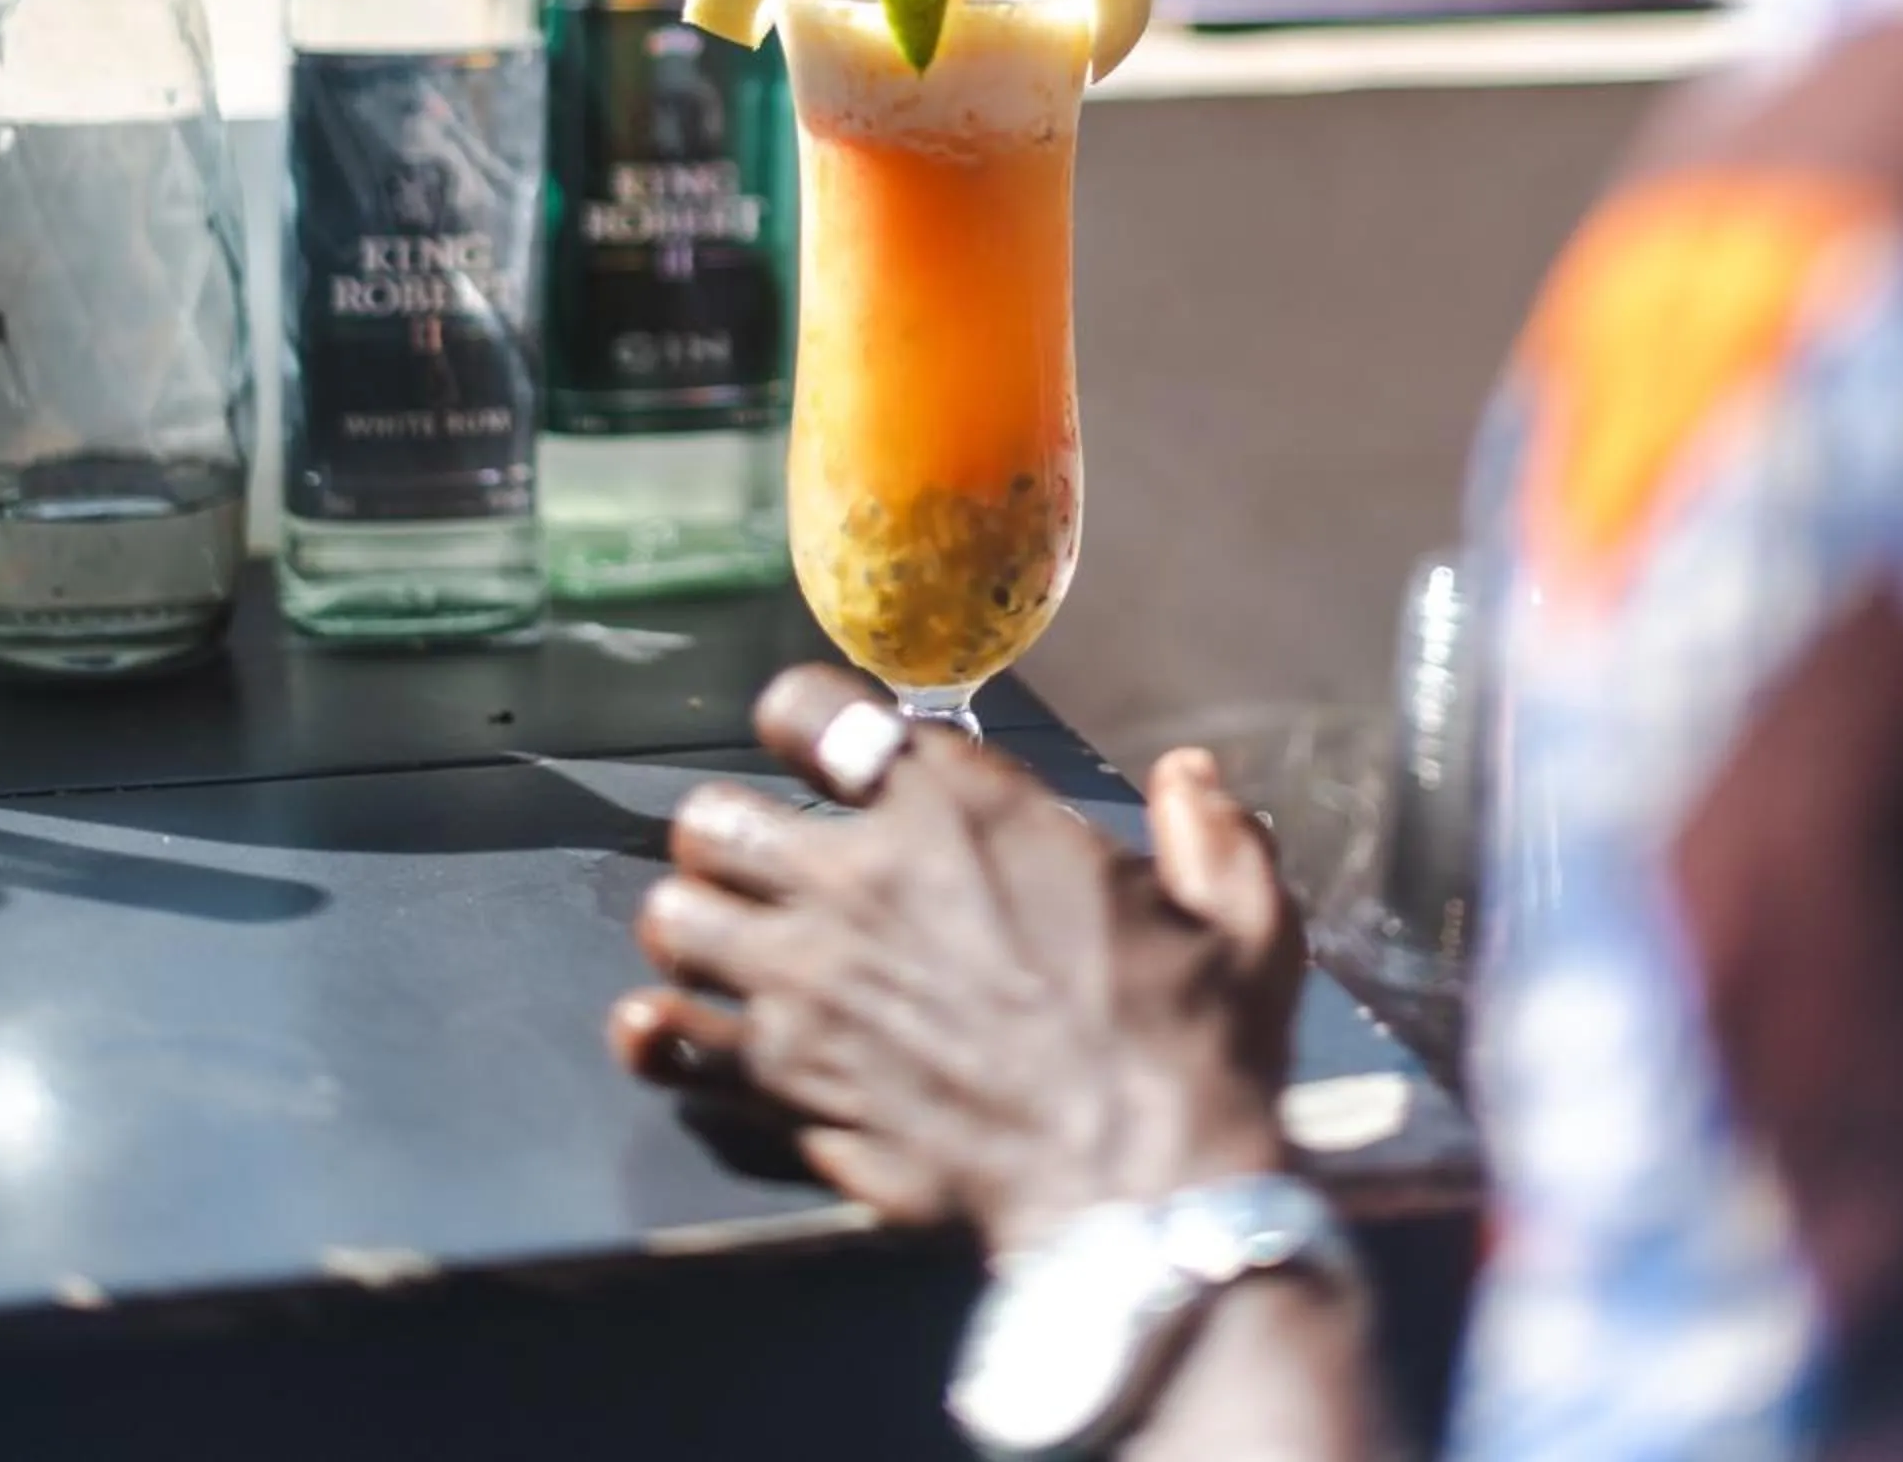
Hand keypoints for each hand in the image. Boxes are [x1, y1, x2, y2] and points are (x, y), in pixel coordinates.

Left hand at [611, 667, 1303, 1257]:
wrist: (1142, 1193)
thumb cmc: (1190, 1044)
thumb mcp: (1240, 917)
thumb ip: (1210, 833)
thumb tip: (1192, 777)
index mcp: (956, 809)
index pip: (809, 708)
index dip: (804, 719)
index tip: (824, 749)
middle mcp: (856, 880)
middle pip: (711, 820)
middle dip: (730, 837)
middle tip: (771, 869)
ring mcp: (804, 991)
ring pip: (672, 923)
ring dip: (696, 933)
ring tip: (732, 954)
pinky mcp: (782, 1092)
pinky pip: (668, 1047)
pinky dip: (662, 1040)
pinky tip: (676, 1037)